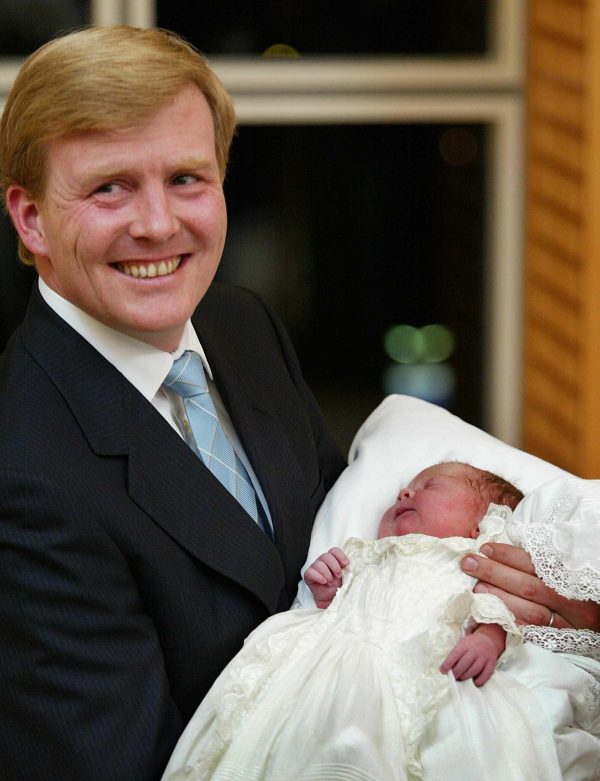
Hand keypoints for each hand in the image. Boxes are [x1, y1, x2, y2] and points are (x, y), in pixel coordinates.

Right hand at [304, 547, 348, 608]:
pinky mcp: (308, 575)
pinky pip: (310, 572)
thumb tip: (352, 565)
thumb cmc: (339, 586)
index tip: (346, 564)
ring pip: (319, 564)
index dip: (340, 555)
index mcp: (333, 559)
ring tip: (331, 582)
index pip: (334, 550)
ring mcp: (315, 567)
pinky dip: (318, 577)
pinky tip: (324, 582)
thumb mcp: (346, 576)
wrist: (331, 598)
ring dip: (327, 574)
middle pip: (326, 556)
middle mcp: (323, 561)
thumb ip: (348, 569)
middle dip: (334, 566)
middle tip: (339, 575)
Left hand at [440, 626, 503, 686]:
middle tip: (453, 677)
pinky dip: (479, 680)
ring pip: (474, 669)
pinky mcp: (491, 663)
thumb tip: (448, 669)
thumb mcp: (462, 645)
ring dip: (466, 676)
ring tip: (461, 678)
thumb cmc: (470, 645)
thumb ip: (455, 655)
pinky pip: (486, 674)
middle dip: (456, 672)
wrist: (487, 640)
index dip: (448, 664)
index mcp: (465, 644)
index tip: (442, 671)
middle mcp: (475, 650)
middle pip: (464, 663)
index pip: (455, 654)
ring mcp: (484, 657)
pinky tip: (474, 682)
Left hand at [461, 542, 599, 629]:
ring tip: (477, 587)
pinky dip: (514, 621)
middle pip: (529, 586)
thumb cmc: (577, 582)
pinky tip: (494, 613)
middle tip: (469, 564)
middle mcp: (573, 600)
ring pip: (530, 611)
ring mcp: (569, 623)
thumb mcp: (566, 563)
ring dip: (499, 598)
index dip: (509, 555)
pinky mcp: (563, 640)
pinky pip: (535, 633)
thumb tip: (508, 538)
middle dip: (495, 573)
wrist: (598, 614)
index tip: (485, 548)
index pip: (536, 563)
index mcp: (574, 575)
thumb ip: (542, 555)